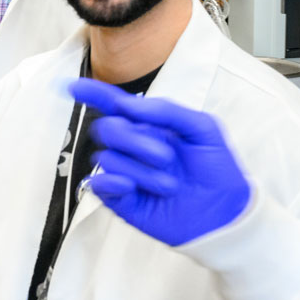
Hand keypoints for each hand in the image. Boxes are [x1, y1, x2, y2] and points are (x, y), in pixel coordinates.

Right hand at [71, 77, 250, 245]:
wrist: (227, 214)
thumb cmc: (218, 171)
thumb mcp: (203, 129)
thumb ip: (166, 110)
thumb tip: (127, 103)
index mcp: (149, 127)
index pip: (113, 105)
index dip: (92, 93)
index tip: (73, 86)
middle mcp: (133, 147)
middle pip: (106, 129)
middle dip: (133, 140)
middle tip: (164, 156)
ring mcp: (125, 172)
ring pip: (106, 158)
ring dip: (139, 169)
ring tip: (169, 184)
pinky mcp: (120, 199)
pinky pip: (99, 184)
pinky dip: (113, 182)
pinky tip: (132, 187)